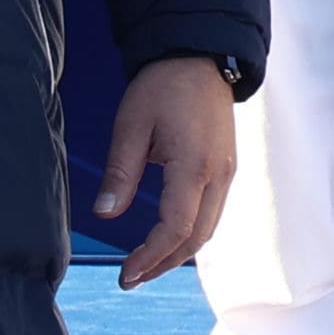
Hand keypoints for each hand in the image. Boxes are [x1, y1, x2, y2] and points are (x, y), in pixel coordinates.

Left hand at [87, 54, 240, 287]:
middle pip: (196, 238)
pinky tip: (167, 238)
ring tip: (145, 265)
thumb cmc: (163, 86)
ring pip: (208, 229)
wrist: (201, 56)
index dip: (150, 256)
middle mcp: (218, 175)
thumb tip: (105, 214)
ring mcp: (227, 173)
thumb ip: (121, 172)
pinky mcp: (226, 168)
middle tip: (131, 278)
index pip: (175, 227)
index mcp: (194, 165)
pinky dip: (190, 234)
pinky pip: (212, 213)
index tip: (125, 273)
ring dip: (178, 252)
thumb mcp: (131, 124)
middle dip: (164, 263)